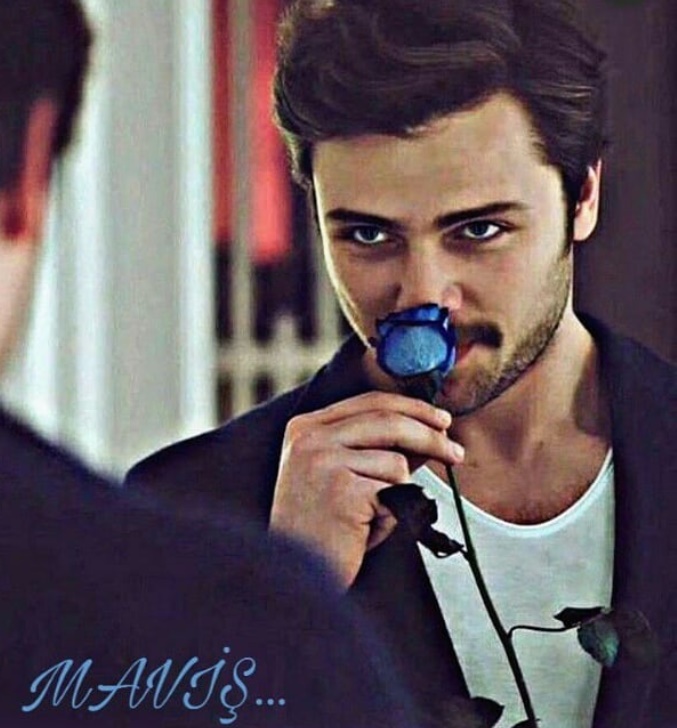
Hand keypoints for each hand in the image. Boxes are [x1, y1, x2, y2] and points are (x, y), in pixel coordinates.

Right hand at [269, 392, 464, 588]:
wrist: (292, 578)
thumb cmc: (323, 529)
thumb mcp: (343, 477)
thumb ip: (377, 449)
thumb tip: (429, 432)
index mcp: (306, 428)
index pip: (370, 402)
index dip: (412, 408)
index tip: (441, 420)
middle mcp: (309, 437)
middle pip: (389, 421)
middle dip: (431, 437)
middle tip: (456, 453)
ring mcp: (322, 460)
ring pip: (396, 463)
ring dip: (397, 495)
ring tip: (370, 518)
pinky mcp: (340, 488)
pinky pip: (393, 494)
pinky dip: (390, 516)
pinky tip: (363, 531)